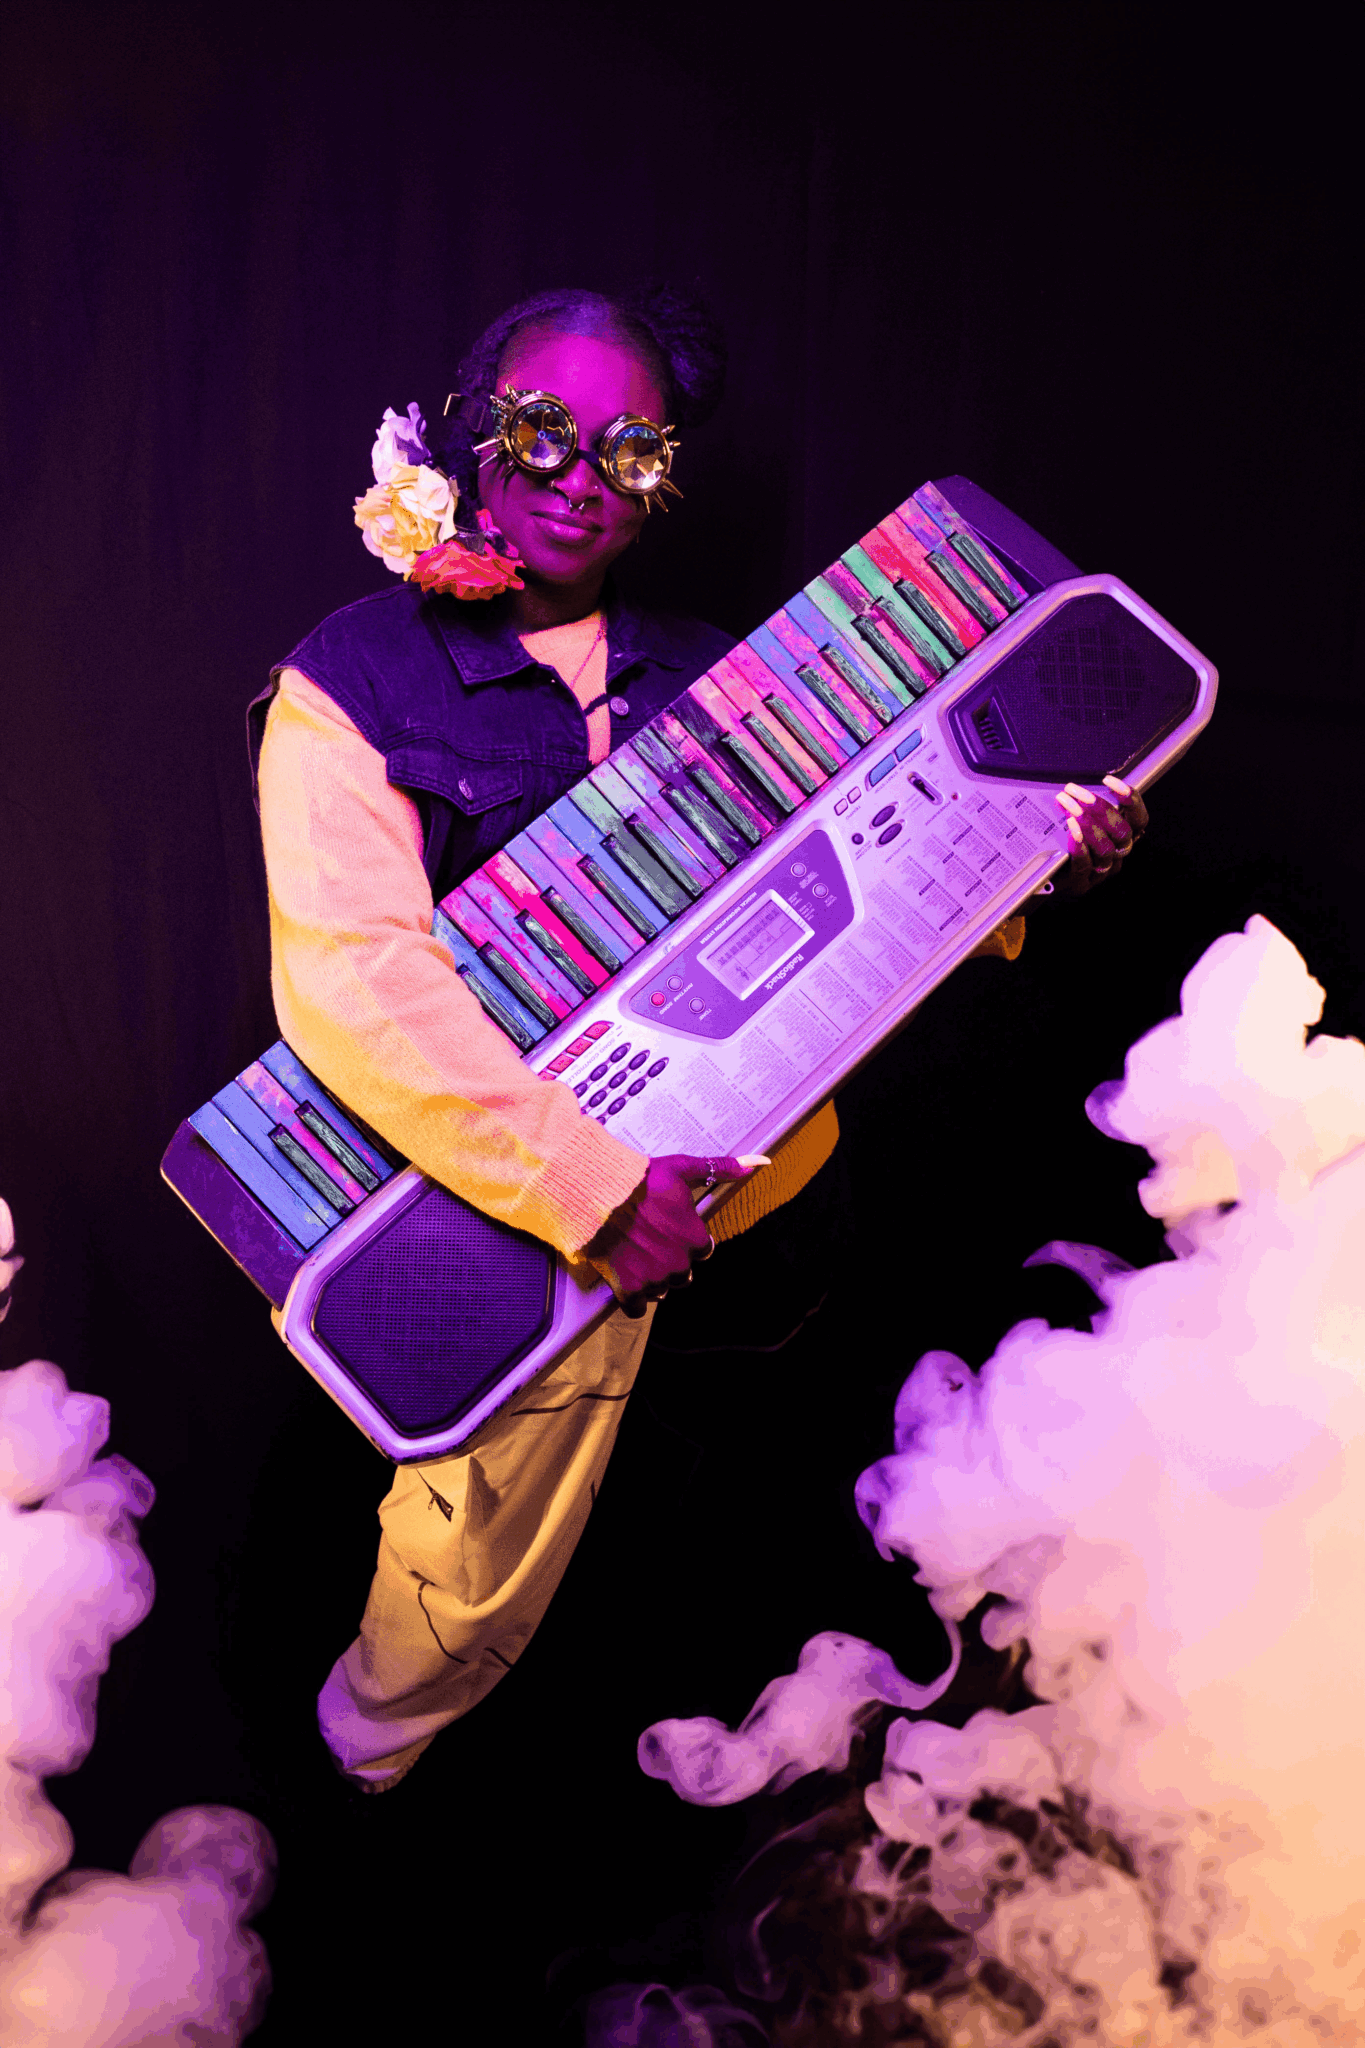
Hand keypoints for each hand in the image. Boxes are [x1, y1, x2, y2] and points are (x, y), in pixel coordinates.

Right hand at [582, 1153, 765, 1318]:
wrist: (597, 1195)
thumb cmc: (639, 1181)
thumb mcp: (681, 1169)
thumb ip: (719, 1169)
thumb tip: (758, 1162)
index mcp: (694, 1238)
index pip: (703, 1250)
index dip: (686, 1239)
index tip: (670, 1228)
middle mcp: (678, 1263)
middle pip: (683, 1272)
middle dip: (670, 1259)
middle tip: (649, 1240)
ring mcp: (653, 1279)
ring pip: (661, 1289)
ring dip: (651, 1277)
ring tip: (634, 1254)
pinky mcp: (628, 1289)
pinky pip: (637, 1308)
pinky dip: (632, 1297)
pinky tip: (625, 1278)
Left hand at [1051, 775, 1149, 897]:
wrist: (1046, 875)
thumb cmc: (1066, 840)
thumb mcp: (1080, 819)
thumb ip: (1086, 804)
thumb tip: (1078, 783)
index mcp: (1124, 836)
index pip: (1139, 819)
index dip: (1131, 800)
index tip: (1110, 781)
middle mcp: (1118, 853)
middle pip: (1122, 832)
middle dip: (1101, 809)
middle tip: (1077, 792)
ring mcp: (1101, 871)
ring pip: (1105, 848)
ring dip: (1087, 825)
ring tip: (1069, 808)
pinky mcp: (1082, 884)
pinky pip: (1084, 866)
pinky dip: (1078, 848)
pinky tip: (1070, 832)